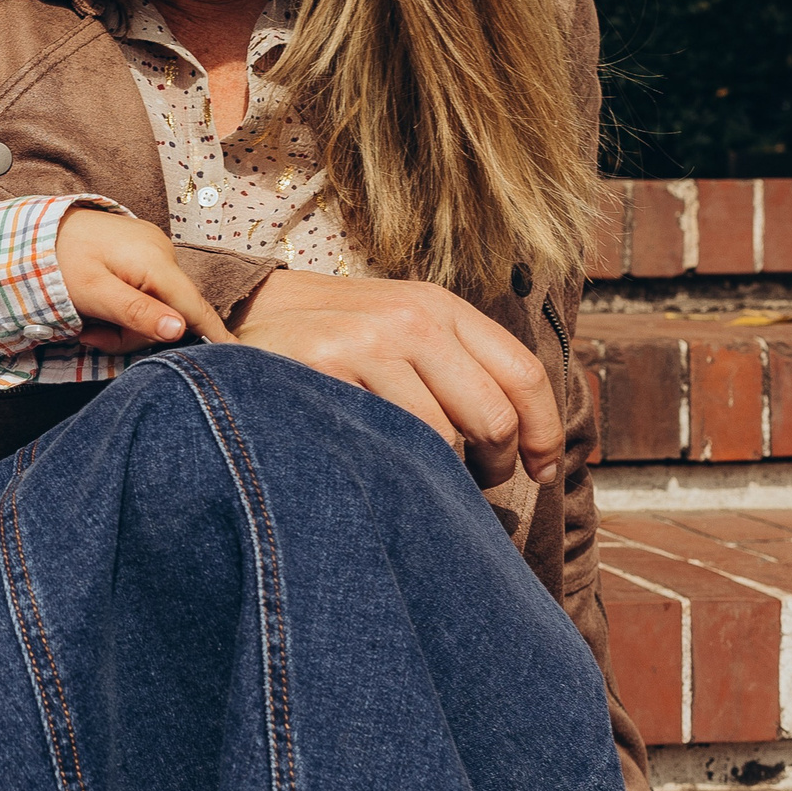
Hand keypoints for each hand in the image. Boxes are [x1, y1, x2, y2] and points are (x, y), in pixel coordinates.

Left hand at [56, 209, 235, 352]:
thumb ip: (137, 312)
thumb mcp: (94, 293)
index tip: (238, 354)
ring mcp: (152, 249)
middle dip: (133, 333)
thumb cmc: (59, 260)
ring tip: (88, 322)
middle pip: (169, 313)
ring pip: (154, 305)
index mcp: (155, 261)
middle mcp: (162, 252)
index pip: (195, 306)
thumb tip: (179, 330)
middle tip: (91, 336)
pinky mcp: (140, 251)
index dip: (215, 333)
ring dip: (123, 322)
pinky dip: (124, 305)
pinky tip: (98, 304)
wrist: (36, 226)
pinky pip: (144, 289)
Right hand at [228, 270, 564, 486]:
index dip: (545, 432)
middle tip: (478, 483)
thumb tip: (523, 435)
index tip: (544, 470)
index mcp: (441, 307)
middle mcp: (412, 319)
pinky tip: (375, 462)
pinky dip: (392, 466)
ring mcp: (367, 342)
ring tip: (418, 475)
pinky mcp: (326, 368)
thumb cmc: (337, 339)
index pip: (524, 373)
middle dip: (495, 465)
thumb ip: (457, 365)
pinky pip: (386, 443)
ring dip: (439, 475)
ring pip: (441, 438)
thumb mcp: (402, 330)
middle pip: (492, 415)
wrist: (246, 314)